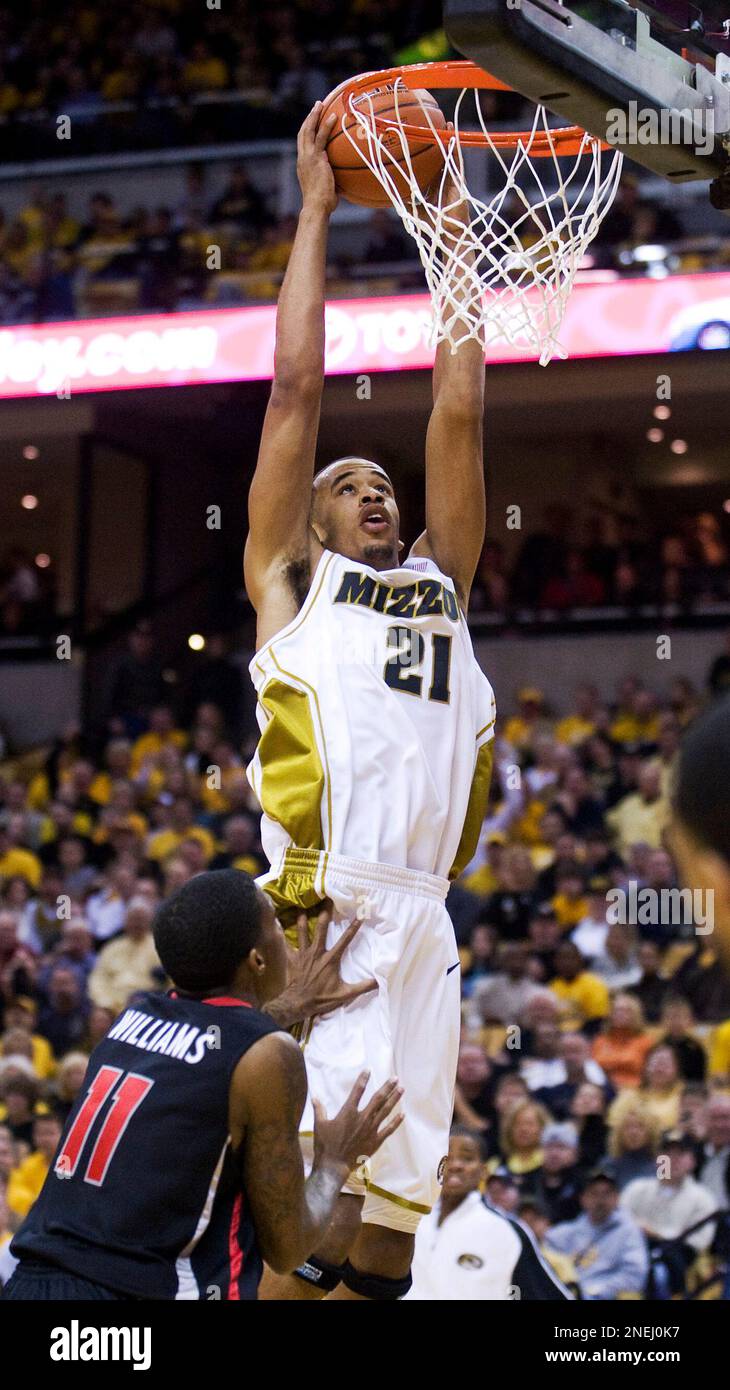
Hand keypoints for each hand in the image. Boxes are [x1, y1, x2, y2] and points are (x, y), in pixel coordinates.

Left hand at [265, 911, 376, 1028]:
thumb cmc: (322, 998)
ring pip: (302, 931)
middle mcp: (318, 952)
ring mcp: (303, 953)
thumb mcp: (345, 994)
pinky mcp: (292, 958)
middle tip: (326, 900)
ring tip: (302, 909)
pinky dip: (282, 935)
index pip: (346, 939)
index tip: (360, 914)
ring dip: (302, 919)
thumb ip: (363, 987)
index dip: (354, 926)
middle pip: (322, 928)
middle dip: (325, 913)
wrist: (298, 1004)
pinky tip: (277, 926)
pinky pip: (286, 944)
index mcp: (331, 959)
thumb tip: (379, 982)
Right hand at [297, 102, 338, 214]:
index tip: (313, 121)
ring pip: (308, 130)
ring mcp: (307, 157)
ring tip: (321, 104)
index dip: (307, 130)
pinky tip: (333, 116)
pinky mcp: (315, 158)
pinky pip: (321, 137)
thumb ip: (332, 181)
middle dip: (309, 117)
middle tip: (317, 106)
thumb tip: (343, 182)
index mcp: (303, 165)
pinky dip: (326, 126)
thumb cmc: (323, 205)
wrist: (316, 207)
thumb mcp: (327, 189)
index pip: (303, 143)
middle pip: (303, 132)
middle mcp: (302, 158)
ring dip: (315, 115)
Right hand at [313, 1071, 403, 1175]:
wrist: (334, 1166)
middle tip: (395, 1078)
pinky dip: (396, 1122)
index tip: (369, 1070)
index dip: (363, 1079)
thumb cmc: (325, 1145)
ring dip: (394, 1099)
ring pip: (385, 1111)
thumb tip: (314, 1097)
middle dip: (387, 1087)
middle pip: (378, 1099)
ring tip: (401, 1089)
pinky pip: (388, 1130)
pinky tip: (403, 1115)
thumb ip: (319, 1109)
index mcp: (348, 1112)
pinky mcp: (375, 1141)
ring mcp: (370, 1130)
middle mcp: (362, 1118)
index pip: (357, 1091)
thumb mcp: (319, 1125)